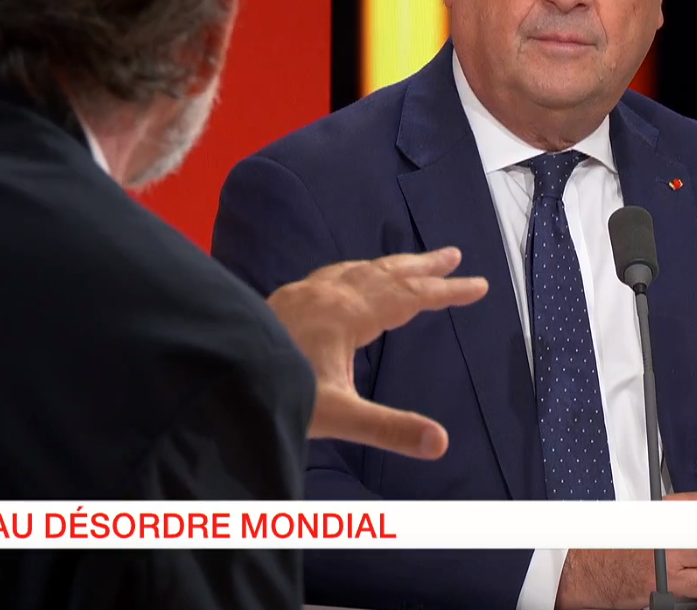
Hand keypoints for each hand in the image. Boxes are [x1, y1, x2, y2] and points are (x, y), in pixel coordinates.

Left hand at [266, 246, 486, 459]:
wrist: (216, 374)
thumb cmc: (275, 394)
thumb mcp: (337, 418)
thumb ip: (389, 429)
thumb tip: (440, 442)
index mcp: (347, 315)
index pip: (409, 297)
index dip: (446, 292)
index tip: (480, 285)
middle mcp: (327, 295)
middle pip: (385, 273)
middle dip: (423, 266)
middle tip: (454, 254)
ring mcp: (303, 294)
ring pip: (357, 270)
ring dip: (389, 265)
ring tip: (410, 262)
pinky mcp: (284, 301)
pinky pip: (331, 275)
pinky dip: (355, 271)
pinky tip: (346, 280)